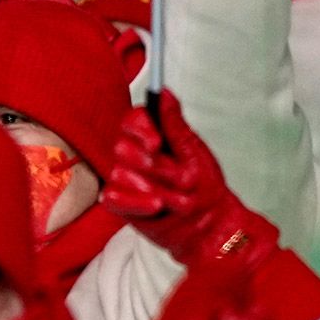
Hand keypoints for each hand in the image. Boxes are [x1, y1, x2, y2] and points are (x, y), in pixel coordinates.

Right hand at [102, 91, 279, 271]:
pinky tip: (155, 208)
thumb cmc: (205, 188)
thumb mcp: (194, 153)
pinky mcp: (120, 202)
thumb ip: (175, 125)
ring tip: (171, 199)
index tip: (156, 143)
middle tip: (172, 177)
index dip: (140, 129)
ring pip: (118, 173)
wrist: (207, 227)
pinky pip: (112, 197)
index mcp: (153, 137)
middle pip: (121, 146)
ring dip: (149, 187)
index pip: (132, 119)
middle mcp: (135, 155)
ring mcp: (126, 178)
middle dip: (149, 164)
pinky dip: (135, 204)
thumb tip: (164, 92)